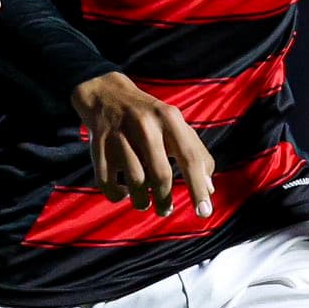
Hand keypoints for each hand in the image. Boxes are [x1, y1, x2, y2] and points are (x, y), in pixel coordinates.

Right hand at [71, 72, 213, 218]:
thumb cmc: (150, 118)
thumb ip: (196, 154)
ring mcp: (120, 135)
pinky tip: (124, 192)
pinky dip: (118, 195)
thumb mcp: (176, 126)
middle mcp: (145, 124)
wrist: (106, 94)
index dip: (198, 188)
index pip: (189, 157)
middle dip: (165, 201)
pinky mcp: (98, 146)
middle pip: (161, 175)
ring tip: (146, 203)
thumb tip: (209, 189)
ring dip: (142, 202)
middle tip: (166, 211)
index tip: (204, 213)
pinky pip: (108, 184)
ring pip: (135, 183)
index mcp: (169, 118)